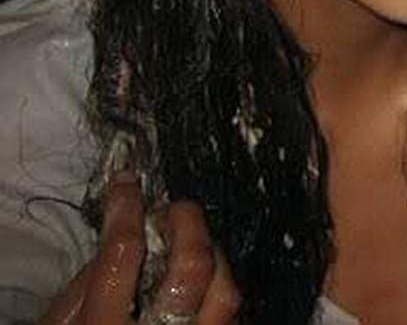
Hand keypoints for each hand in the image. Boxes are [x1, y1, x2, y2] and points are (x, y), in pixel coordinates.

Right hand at [38, 173, 240, 324]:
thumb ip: (83, 290)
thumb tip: (119, 234)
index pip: (122, 255)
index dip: (126, 210)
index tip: (127, 185)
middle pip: (191, 267)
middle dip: (188, 224)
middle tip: (174, 208)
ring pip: (227, 291)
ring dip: (216, 257)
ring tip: (197, 244)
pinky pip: (233, 319)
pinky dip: (223, 293)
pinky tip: (210, 282)